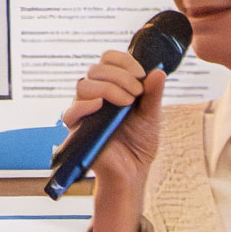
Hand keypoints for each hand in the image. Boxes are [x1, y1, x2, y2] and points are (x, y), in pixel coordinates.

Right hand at [62, 51, 167, 194]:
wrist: (133, 171)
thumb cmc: (140, 143)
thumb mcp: (151, 115)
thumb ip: (153, 94)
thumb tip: (159, 71)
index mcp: (111, 86)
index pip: (108, 60)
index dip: (123, 61)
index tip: (141, 74)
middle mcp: (94, 95)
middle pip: (96, 69)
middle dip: (120, 76)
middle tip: (137, 93)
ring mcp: (84, 112)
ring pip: (83, 85)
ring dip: (108, 88)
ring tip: (127, 103)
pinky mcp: (77, 130)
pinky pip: (71, 112)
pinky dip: (85, 105)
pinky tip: (101, 105)